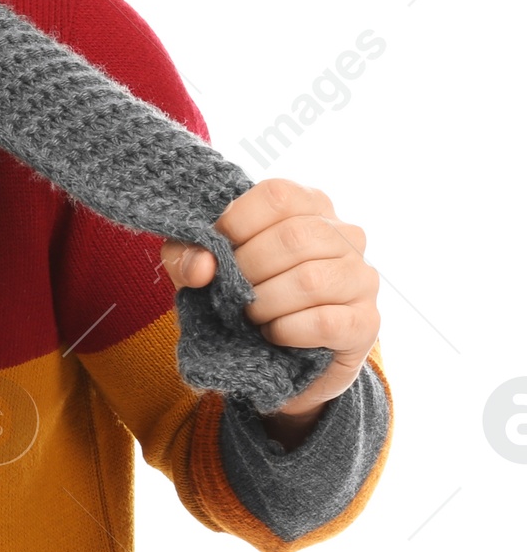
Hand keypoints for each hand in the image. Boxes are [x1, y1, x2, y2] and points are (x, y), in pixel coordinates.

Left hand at [160, 178, 380, 444]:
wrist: (275, 356)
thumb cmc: (239, 292)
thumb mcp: (202, 266)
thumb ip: (186, 255)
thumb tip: (202, 265)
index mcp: (308, 204)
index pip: (277, 195)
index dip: (236, 223)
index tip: (218, 252)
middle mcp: (345, 234)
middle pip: (294, 237)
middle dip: (248, 269)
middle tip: (232, 292)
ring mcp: (361, 277)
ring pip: (311, 281)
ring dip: (265, 303)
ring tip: (251, 315)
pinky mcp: (365, 322)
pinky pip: (325, 322)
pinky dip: (286, 330)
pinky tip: (273, 333)